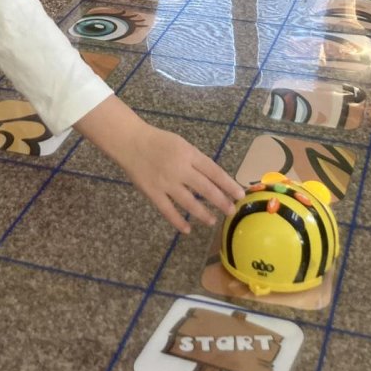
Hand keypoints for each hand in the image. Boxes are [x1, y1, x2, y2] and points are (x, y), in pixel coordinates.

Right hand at [75, 96, 242, 233]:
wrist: (130, 142)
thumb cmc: (159, 141)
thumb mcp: (182, 144)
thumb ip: (197, 161)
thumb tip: (214, 180)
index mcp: (189, 154)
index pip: (214, 172)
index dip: (228, 184)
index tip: (239, 194)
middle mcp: (180, 169)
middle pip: (205, 189)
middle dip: (221, 201)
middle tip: (231, 211)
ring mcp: (166, 182)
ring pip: (189, 202)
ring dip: (203, 213)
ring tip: (212, 221)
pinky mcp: (153, 192)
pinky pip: (168, 210)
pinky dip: (178, 221)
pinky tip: (187, 229)